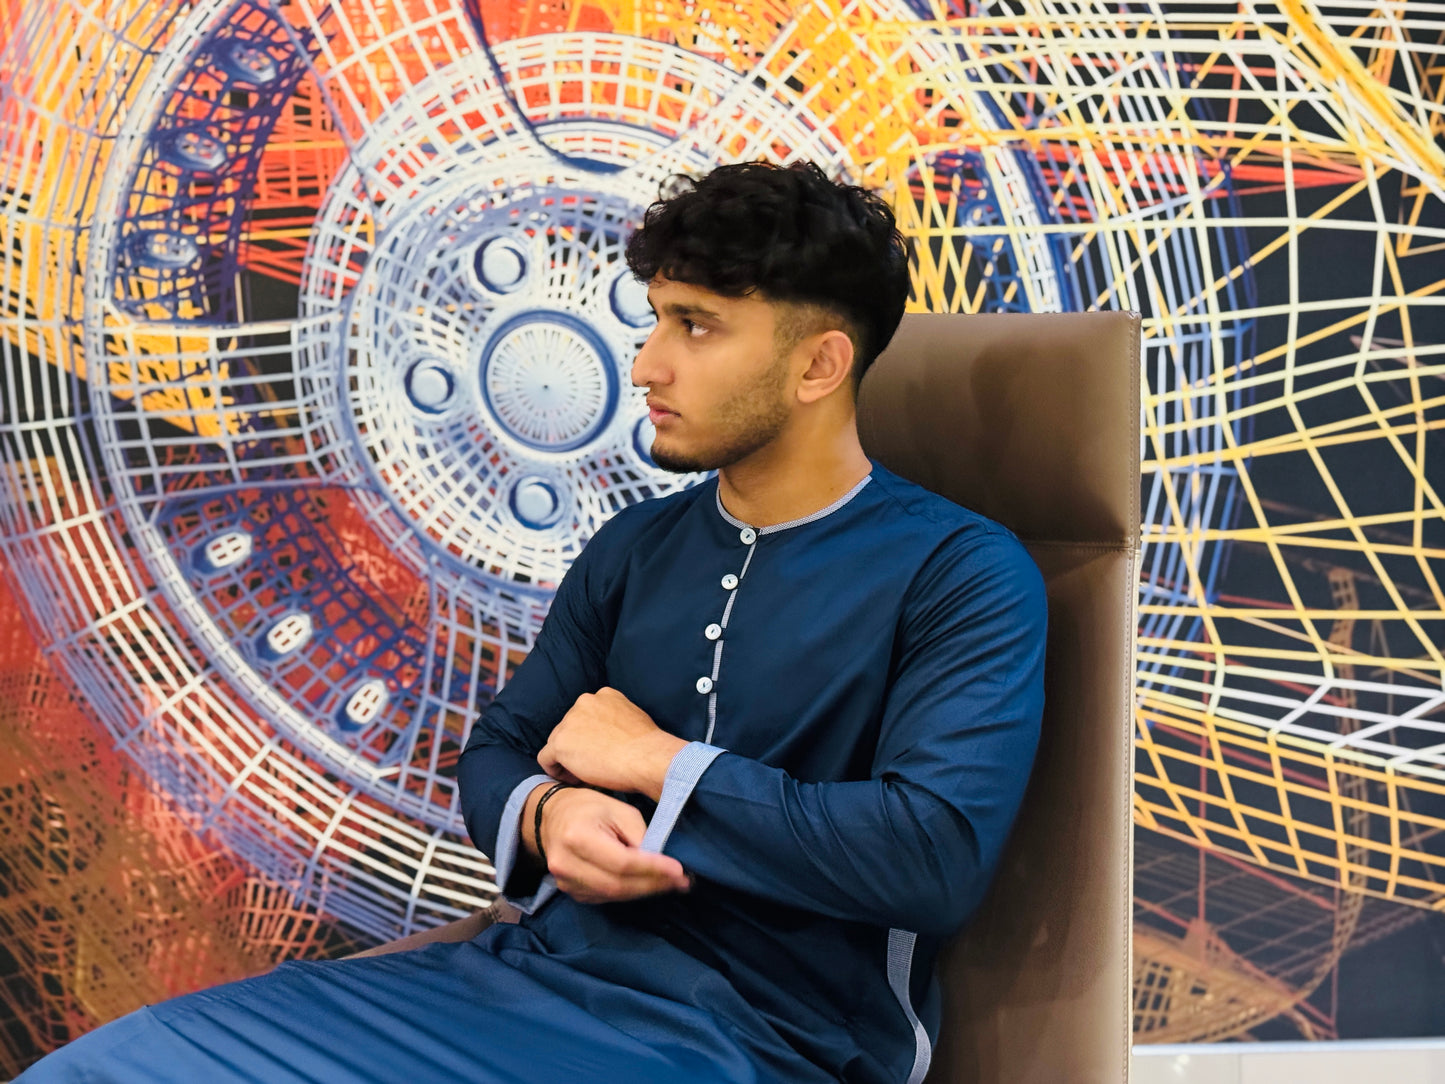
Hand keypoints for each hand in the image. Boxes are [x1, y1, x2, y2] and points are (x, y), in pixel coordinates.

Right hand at [533, 785, 690, 903]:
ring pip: (613, 895)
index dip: (653, 869)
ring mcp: (564, 882)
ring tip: (670, 884)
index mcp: (577, 837)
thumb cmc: (588, 807)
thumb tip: (661, 862)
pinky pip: (604, 898)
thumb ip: (639, 835)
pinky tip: (646, 885)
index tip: (679, 870)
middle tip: (682, 882)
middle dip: (653, 884)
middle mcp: (566, 863)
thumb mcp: (618, 809)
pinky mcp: (570, 891)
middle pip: (618, 884)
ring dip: (644, 891)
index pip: (622, 862)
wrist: (551, 817)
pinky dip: (629, 893)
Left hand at [538, 687, 686, 800]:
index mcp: (603, 695)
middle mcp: (584, 702)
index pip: (586, 716)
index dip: (590, 736)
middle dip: (578, 747)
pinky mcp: (560, 743)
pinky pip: (546, 758)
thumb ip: (616, 720)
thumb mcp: (634, 718)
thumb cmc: (648, 746)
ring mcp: (569, 722)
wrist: (647, 758)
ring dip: (568, 760)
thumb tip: (611, 737)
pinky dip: (557, 770)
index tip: (600, 751)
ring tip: (586, 775)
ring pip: (557, 743)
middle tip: (593, 766)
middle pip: (569, 728)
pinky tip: (574, 780)